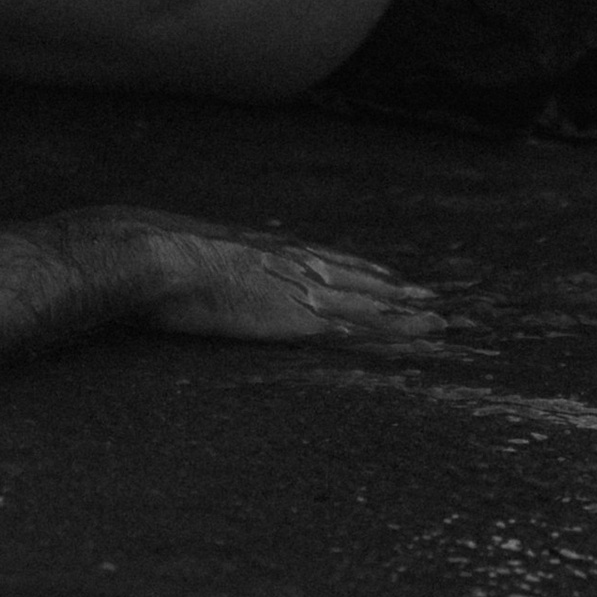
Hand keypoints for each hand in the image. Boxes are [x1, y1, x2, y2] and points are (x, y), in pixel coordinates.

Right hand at [102, 211, 442, 347]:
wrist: (153, 253)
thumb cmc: (156, 255)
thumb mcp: (189, 250)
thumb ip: (208, 259)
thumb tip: (202, 262)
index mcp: (271, 250)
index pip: (331, 260)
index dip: (366, 272)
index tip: (394, 278)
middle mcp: (296, 265)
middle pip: (362, 282)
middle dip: (401, 295)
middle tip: (439, 303)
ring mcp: (299, 292)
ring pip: (370, 309)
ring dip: (408, 320)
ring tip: (443, 326)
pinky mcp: (297, 322)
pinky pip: (355, 335)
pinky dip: (386, 339)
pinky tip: (409, 346)